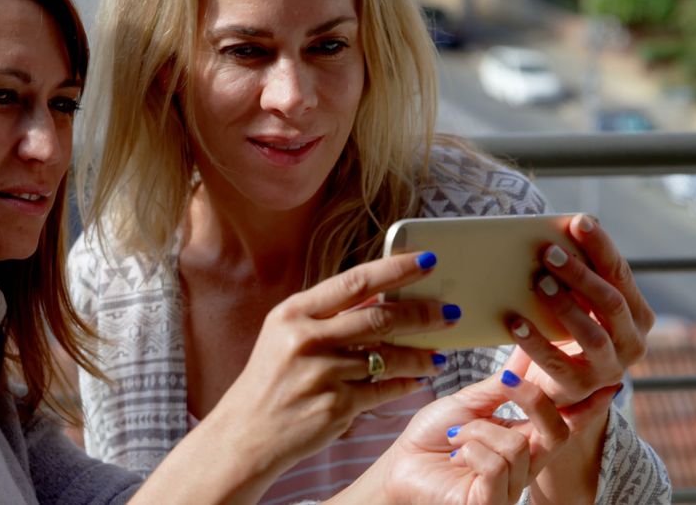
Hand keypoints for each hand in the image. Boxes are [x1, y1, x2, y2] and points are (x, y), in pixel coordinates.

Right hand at [205, 251, 454, 478]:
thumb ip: (328, 315)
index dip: (395, 269)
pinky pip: (383, 389)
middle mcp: (305, 339)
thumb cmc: (271, 380)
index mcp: (293, 313)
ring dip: (420, 354)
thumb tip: (380, 294)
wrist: (246, 432)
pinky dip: (405, 384)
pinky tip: (417, 380)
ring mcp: (321, 374)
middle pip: (379, 317)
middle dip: (422, 313)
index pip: (354, 282)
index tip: (427, 261)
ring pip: (388, 356)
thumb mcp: (286, 336)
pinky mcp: (335, 406)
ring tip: (438, 354)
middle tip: (449, 311)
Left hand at [327, 370, 615, 504]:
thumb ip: (502, 386)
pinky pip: (498, 465)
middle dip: (535, 400)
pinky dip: (473, 450)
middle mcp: (524, 465)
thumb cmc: (431, 438)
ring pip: (518, 445)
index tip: (611, 384)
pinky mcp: (492, 502)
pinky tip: (457, 454)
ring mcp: (511, 487)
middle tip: (510, 383)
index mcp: (523, 441)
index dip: (588, 407)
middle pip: (556, 432)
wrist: (399, 467)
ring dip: (479, 431)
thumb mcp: (469, 404)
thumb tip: (527, 353)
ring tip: (457, 437)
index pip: (564, 423)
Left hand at [506, 214, 654, 407]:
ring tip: (539, 282)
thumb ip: (578, 278)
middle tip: (549, 252)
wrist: (555, 386)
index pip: (621, 274)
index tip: (579, 222)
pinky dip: (535, 342)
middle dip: (581, 275)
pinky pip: (557, 364)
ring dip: (565, 306)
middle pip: (611, 303)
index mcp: (637, 316)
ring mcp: (609, 369)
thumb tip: (556, 234)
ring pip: (593, 335)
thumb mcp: (578, 304)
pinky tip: (515, 322)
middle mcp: (632, 343)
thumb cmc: (566, 333)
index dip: (601, 247)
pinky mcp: (580, 388)